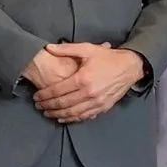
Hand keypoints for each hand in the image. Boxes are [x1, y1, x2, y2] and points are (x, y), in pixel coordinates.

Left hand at [31, 43, 145, 123]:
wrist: (130, 67)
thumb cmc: (108, 58)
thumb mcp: (87, 49)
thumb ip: (66, 49)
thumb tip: (48, 47)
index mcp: (83, 78)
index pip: (57, 91)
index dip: (44, 95)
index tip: (36, 96)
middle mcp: (89, 92)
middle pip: (62, 104)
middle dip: (48, 106)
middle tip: (38, 106)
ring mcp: (97, 102)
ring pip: (72, 113)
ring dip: (57, 114)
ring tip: (47, 113)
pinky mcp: (103, 107)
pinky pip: (84, 116)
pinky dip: (72, 119)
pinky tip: (63, 118)